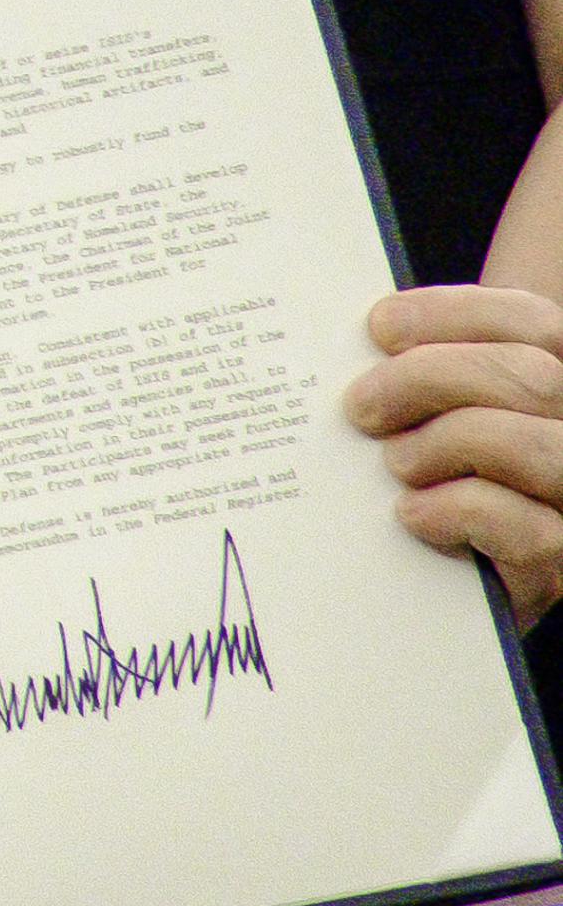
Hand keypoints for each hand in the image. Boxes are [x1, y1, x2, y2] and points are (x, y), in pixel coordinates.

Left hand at [345, 285, 562, 625]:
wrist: (441, 592)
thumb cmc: (430, 479)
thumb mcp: (432, 414)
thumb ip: (422, 372)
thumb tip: (372, 332)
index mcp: (558, 379)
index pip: (530, 320)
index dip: (453, 314)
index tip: (379, 326)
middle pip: (531, 375)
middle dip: (429, 377)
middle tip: (362, 406)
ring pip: (533, 444)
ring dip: (444, 442)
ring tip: (394, 462)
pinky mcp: (556, 566)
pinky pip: (525, 528)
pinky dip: (455, 509)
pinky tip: (411, 512)